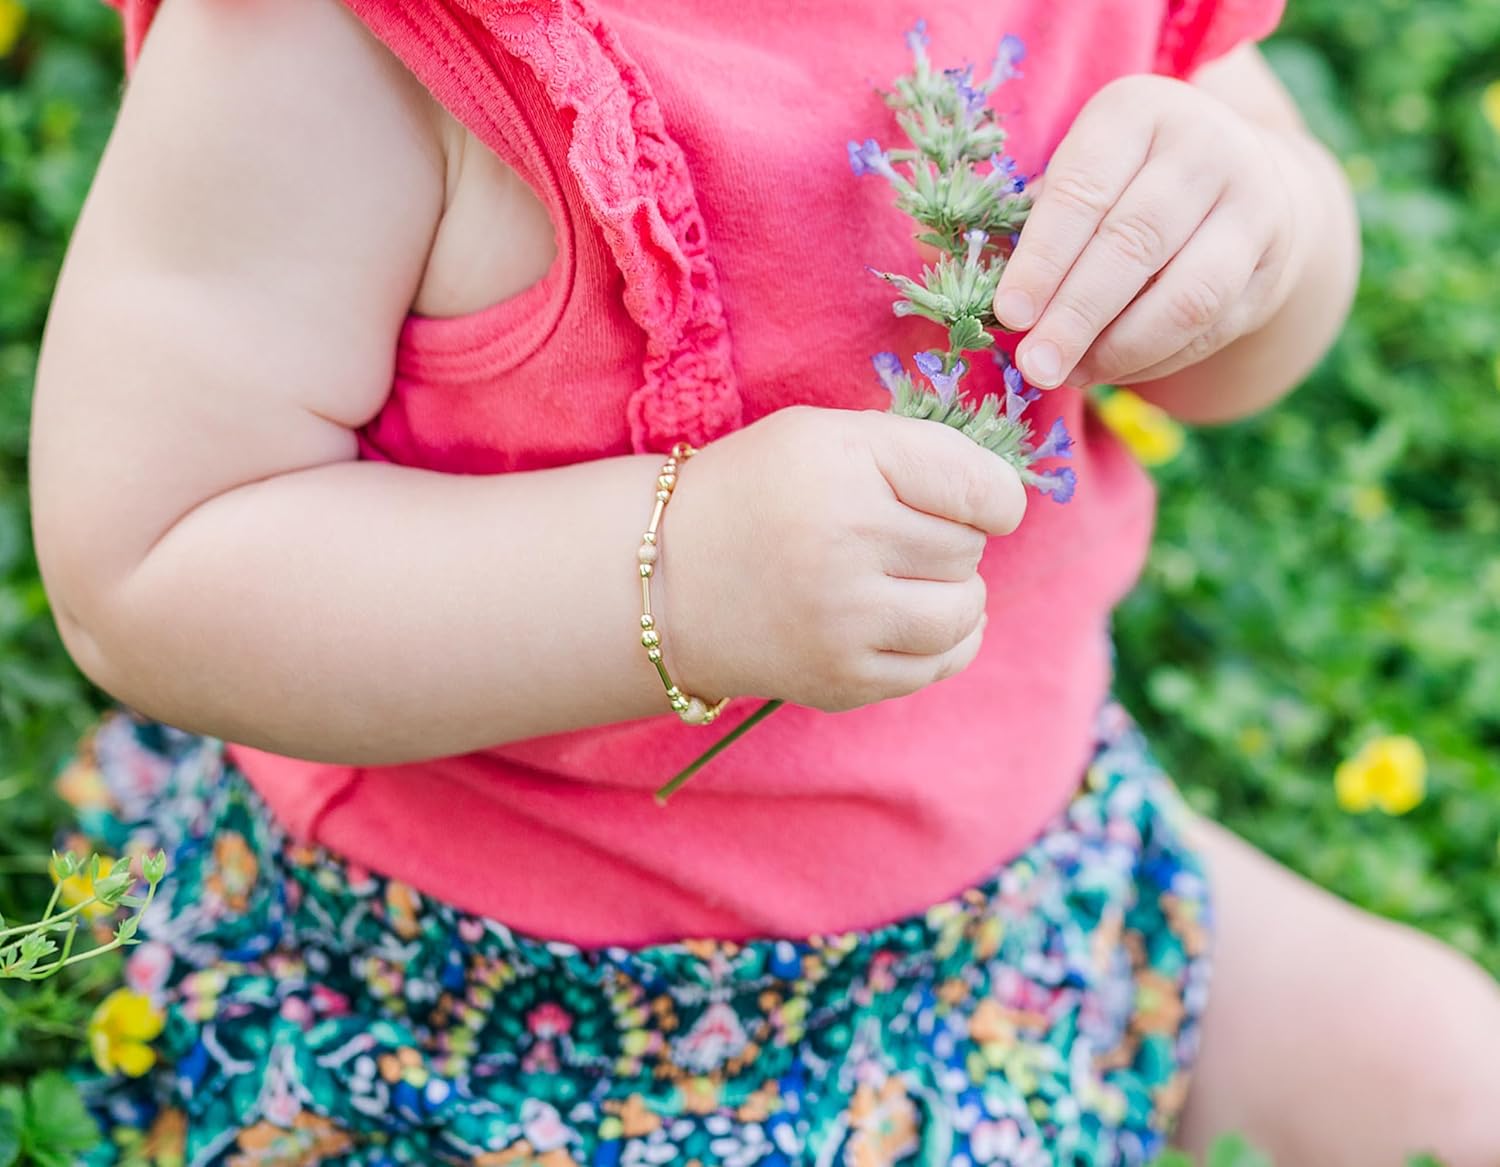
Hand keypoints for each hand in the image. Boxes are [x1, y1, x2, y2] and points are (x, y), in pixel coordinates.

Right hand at [663, 406, 1025, 712]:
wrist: (665, 582)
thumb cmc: (759, 494)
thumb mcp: (824, 435)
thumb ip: (917, 450)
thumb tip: (1009, 497)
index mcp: (843, 465)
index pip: (981, 488)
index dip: (992, 496)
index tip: (975, 501)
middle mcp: (844, 542)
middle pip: (969, 548)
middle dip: (948, 539)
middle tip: (892, 536)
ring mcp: (844, 621)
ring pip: (966, 609)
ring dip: (952, 593)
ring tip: (904, 579)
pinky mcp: (844, 679)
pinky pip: (944, 661)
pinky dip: (943, 639)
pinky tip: (907, 618)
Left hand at [992, 74, 1303, 390]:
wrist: (1238, 177)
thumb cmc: (1124, 180)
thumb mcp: (1083, 172)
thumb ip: (1041, 226)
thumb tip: (1011, 312)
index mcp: (1138, 113)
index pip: (1082, 192)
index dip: (1043, 261)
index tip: (1010, 316)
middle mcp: (1206, 148)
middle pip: (1133, 244)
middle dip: (1076, 316)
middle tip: (1035, 365)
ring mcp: (1251, 206)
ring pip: (1185, 297)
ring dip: (1119, 349)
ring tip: (1068, 374)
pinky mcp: (1270, 266)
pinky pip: (1208, 329)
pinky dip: (1150, 361)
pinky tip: (1107, 370)